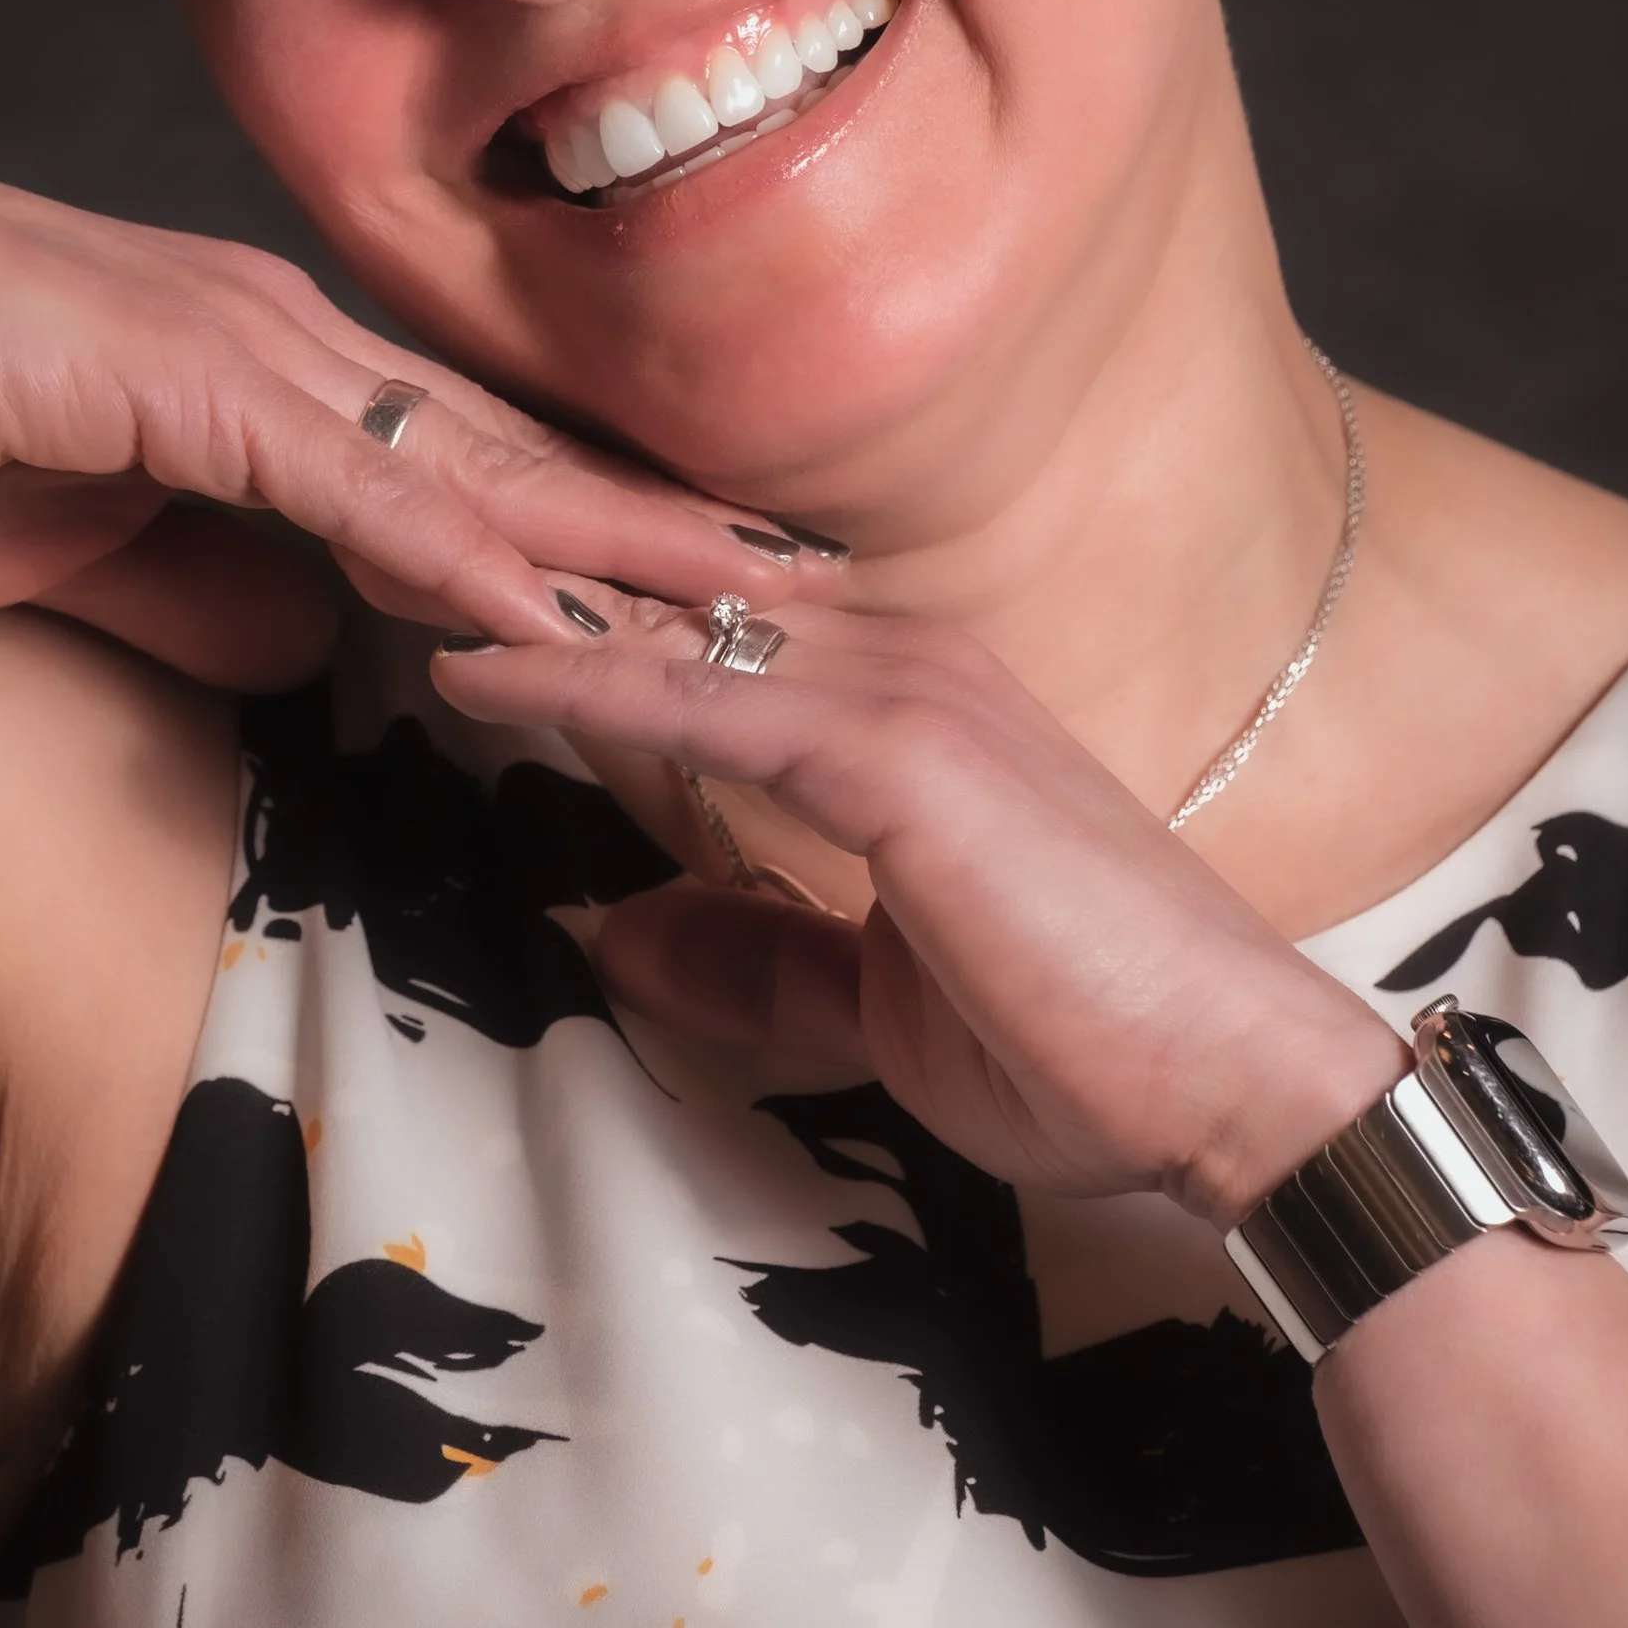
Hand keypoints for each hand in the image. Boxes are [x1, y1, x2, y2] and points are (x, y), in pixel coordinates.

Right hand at [0, 154, 824, 685]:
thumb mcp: (87, 550)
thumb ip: (206, 592)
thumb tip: (310, 653)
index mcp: (277, 378)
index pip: (480, 469)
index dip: (608, 532)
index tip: (724, 592)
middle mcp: (297, 349)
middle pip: (528, 459)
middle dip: (674, 533)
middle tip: (822, 592)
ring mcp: (256, 354)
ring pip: (482, 469)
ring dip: (621, 547)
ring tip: (756, 612)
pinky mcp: (195, 387)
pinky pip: (358, 487)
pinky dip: (466, 555)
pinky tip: (562, 614)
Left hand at [431, 603, 1402, 1225]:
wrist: (1240, 1091)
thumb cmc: (1092, 1051)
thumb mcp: (880, 1010)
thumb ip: (759, 959)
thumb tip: (621, 937)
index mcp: (914, 711)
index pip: (719, 634)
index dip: (590, 609)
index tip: (466, 594)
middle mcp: (910, 669)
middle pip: (681, 593)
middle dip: (537, 567)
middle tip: (386, 537)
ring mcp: (911, 700)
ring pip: (675, 622)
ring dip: (532, 597)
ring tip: (388, 567)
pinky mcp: (901, 760)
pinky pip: (704, 700)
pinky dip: (583, 677)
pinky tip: (480, 669)